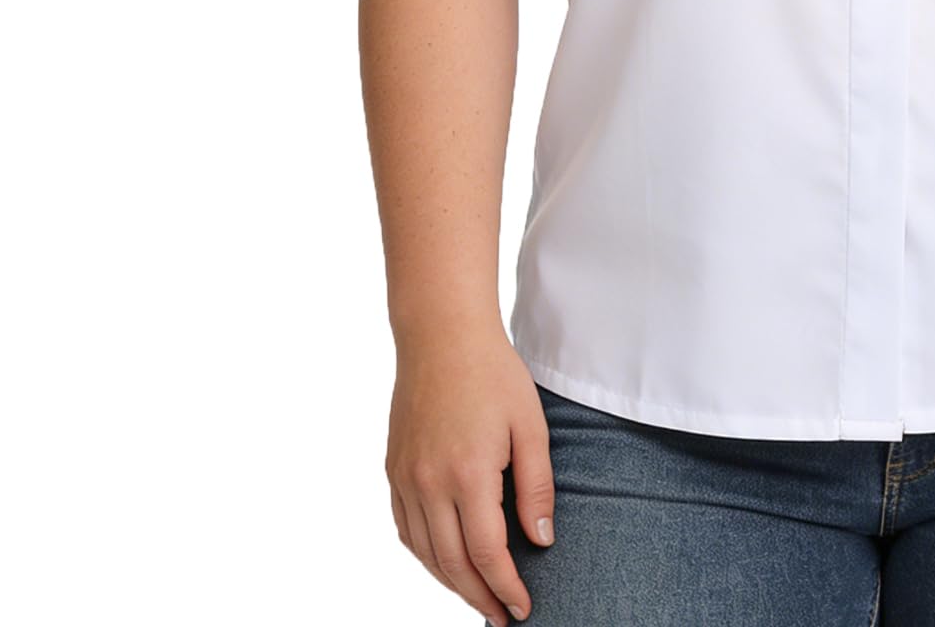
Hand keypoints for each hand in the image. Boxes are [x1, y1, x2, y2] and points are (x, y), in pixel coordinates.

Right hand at [385, 327, 556, 624]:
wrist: (442, 335)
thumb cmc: (494, 374)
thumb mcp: (530, 425)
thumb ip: (536, 486)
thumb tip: (541, 541)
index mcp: (469, 473)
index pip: (487, 553)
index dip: (505, 587)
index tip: (522, 608)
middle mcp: (430, 483)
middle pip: (453, 563)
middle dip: (480, 597)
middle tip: (502, 616)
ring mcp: (406, 478)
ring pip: (425, 553)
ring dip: (451, 583)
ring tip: (478, 596)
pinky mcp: (393, 469)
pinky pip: (406, 529)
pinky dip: (425, 555)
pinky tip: (444, 562)